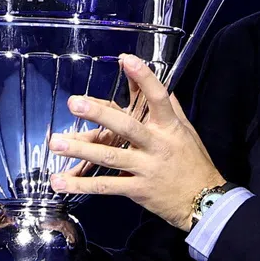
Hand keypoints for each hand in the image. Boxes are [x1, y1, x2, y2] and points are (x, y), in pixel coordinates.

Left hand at [48, 54, 223, 230]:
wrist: (202, 200)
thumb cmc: (193, 161)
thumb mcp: (186, 131)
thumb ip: (170, 108)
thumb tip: (161, 83)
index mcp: (169, 127)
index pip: (158, 97)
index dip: (143, 77)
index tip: (126, 60)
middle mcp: (157, 145)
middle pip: (126, 127)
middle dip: (99, 114)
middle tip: (74, 103)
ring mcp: (145, 168)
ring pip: (110, 157)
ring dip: (81, 150)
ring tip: (56, 143)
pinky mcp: (137, 189)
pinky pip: (106, 187)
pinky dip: (81, 185)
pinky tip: (60, 182)